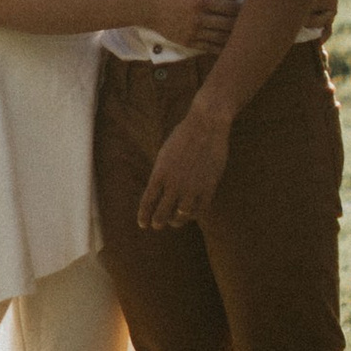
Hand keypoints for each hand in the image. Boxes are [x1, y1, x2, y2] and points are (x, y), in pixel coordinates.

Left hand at [138, 98, 230, 232]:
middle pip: (162, 213)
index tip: (142, 224)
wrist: (206, 125)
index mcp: (159, 173)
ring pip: (182, 215)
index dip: (144, 215)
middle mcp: (174, 183)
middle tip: (157, 225)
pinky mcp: (208, 187)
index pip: (147, 201)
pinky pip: (200, 209)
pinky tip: (192, 213)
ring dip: (177, 221)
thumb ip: (161, 173)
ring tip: (175, 221)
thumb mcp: (165, 153)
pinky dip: (195, 214)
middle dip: (158, 222)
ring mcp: (192, 187)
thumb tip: (158, 191)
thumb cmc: (183, 136)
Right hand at [150, 0, 241, 55]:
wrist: (148, 8)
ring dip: (233, 37)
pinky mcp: (188, 42)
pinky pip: (210, 48)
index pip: (229, 7)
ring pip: (221, 38)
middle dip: (241, 23)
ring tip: (241, 34)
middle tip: (248, 22)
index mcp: (201, 1)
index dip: (241, 8)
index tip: (247, 8)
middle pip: (229, 24)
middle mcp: (199, 18)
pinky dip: (222, 47)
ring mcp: (194, 32)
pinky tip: (229, 45)